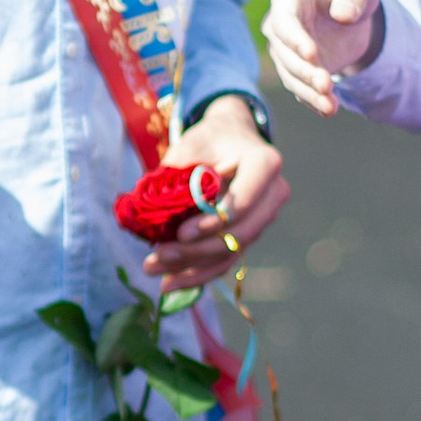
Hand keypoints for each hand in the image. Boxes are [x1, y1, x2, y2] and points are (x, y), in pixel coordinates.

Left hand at [140, 96, 291, 293]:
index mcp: (264, 164)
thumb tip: (148, 213)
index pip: (243, 201)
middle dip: (196, 252)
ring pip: (231, 252)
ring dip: (192, 268)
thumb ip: (175, 175)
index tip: (181, 233)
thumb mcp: (189, 145)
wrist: (229, 139)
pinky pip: (228, 259)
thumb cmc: (208, 139)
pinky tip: (171, 282)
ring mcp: (264, 217)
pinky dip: (200, 272)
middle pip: (238, 234)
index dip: (213, 222)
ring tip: (155, 272)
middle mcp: (272, 194)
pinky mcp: (249, 234)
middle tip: (158, 258)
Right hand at [265, 0, 384, 117]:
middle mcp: (280, 25)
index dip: (295, 38)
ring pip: (291, 75)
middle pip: (284, 52)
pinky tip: (329, 110)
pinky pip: (301, 88)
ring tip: (330, 106)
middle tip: (326, 85)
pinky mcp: (297, 71)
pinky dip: (313, 101)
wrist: (352, 11)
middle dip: (304, 71)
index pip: (285, 20)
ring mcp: (286, 50)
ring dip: (309, 91)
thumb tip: (343, 16)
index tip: (311, 54)